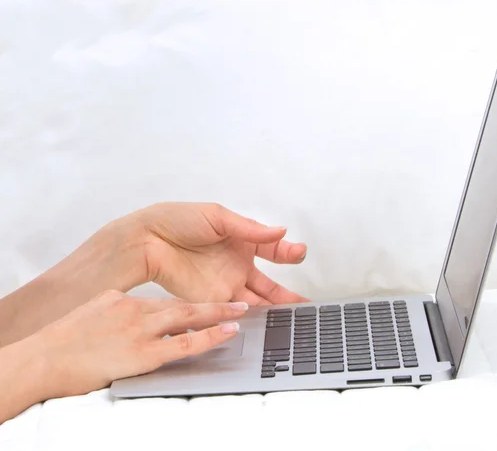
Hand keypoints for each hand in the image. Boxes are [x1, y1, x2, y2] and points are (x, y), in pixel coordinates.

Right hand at [25, 290, 246, 398]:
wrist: (41, 359)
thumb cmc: (62, 342)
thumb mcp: (92, 315)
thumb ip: (116, 313)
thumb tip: (129, 316)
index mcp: (122, 300)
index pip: (164, 300)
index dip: (190, 303)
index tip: (207, 304)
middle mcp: (135, 310)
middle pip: (183, 304)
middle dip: (215, 303)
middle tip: (240, 300)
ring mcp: (140, 330)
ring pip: (189, 318)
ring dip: (219, 313)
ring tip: (242, 312)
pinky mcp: (142, 354)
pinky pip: (184, 344)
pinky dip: (209, 337)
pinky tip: (227, 332)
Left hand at [134, 202, 307, 305]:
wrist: (145, 240)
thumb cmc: (177, 220)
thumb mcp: (218, 217)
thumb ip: (251, 229)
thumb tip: (281, 231)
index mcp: (241, 241)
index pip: (273, 249)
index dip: (288, 252)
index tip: (298, 254)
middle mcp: (236, 265)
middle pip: (269, 285)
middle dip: (287, 296)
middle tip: (305, 306)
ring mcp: (225, 285)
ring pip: (256, 302)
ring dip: (273, 311)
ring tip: (292, 320)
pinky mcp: (210, 301)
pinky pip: (233, 312)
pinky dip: (249, 320)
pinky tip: (265, 325)